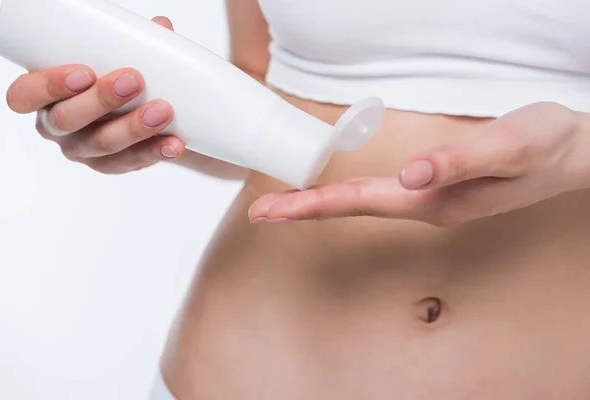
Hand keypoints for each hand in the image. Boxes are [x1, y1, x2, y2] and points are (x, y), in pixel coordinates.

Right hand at [5, 16, 185, 173]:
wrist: (135, 111)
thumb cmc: (110, 76)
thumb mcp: (111, 59)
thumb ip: (129, 43)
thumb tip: (161, 26)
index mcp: (42, 96)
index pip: (24, 96)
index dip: (49, 86)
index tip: (84, 71)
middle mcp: (56, 127)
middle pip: (68, 120)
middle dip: (101, 100)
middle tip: (133, 80)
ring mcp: (83, 150)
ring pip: (104, 144)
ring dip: (134, 127)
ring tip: (163, 110)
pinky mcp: (111, 166)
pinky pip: (131, 162)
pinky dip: (155, 152)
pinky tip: (173, 144)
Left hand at [249, 102, 588, 225]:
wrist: (574, 154)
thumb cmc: (545, 148)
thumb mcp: (508, 147)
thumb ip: (459, 161)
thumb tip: (410, 176)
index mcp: (434, 202)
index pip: (359, 204)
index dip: (311, 206)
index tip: (269, 211)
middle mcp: (425, 206)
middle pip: (351, 209)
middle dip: (303, 210)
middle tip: (259, 212)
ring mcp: (428, 198)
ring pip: (362, 203)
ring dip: (320, 202)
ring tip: (282, 204)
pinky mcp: (434, 185)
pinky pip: (378, 192)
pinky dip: (346, 192)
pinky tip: (333, 189)